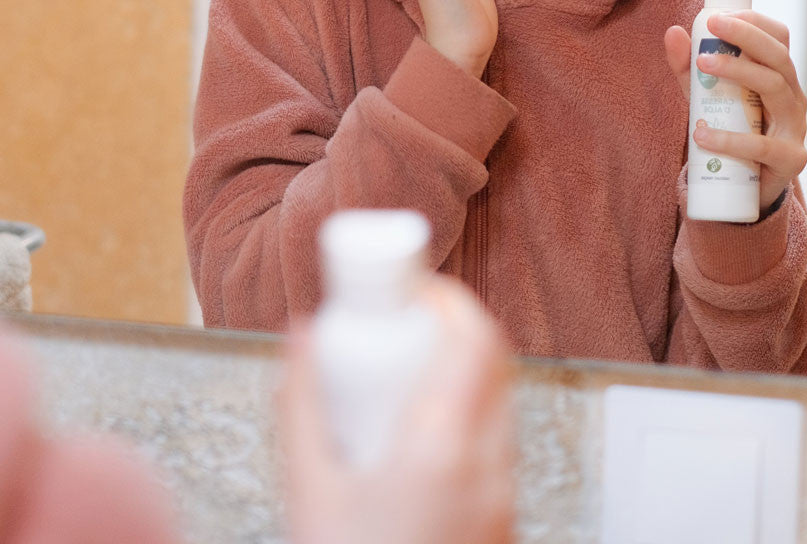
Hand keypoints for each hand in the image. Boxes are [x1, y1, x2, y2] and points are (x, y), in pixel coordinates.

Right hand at [279, 276, 514, 543]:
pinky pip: (498, 446)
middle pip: (494, 362)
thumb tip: (301, 331)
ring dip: (464, 373)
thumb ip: (301, 403)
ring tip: (407, 379)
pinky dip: (470, 420)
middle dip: (452, 327)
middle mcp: (487, 468)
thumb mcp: (308, 489)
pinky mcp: (505, 524)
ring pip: (500, 404)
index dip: (448, 297)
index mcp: (441, 448)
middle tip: (404, 324)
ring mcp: (504, 500)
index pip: (474, 338)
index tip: (409, 286)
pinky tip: (421, 437)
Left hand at [664, 11, 806, 211]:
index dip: (754, 22)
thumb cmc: (729, 132)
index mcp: (778, 76)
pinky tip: (701, 133)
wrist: (744, 190)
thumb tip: (672, 32)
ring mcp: (795, 127)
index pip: (779, 38)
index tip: (718, 15)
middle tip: (711, 25)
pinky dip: (730, 139)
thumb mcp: (703, 97)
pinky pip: (763, 145)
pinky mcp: (790, 159)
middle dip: (746, 36)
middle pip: (779, 57)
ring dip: (738, 72)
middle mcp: (793, 96)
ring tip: (702, 66)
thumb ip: (688, 69)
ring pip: (774, 88)